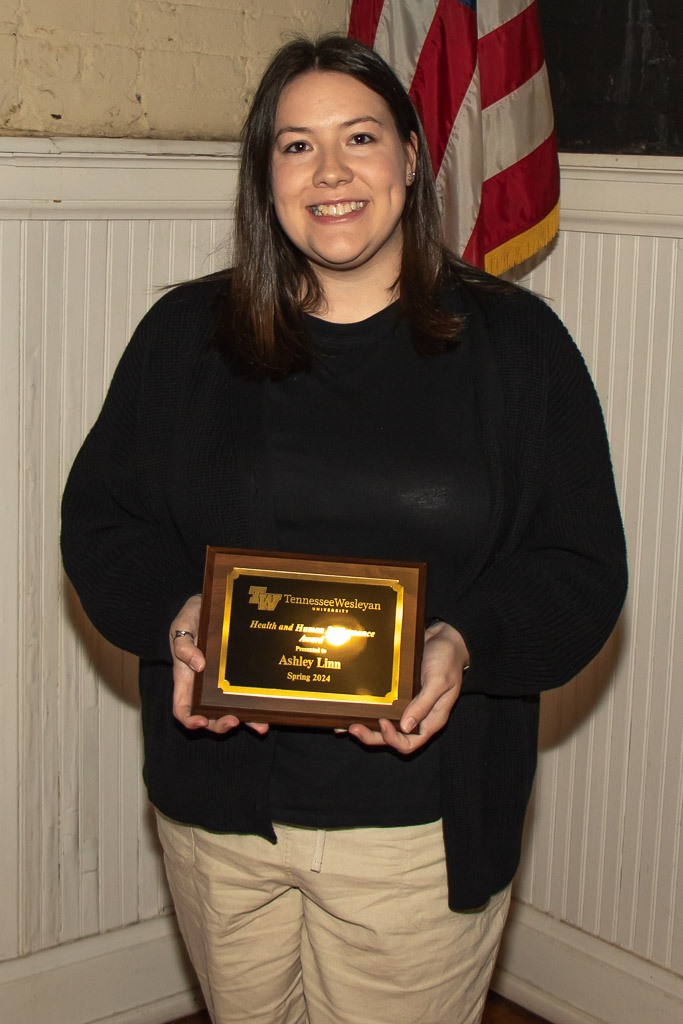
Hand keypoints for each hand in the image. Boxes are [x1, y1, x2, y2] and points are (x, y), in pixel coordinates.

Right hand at [170, 595, 268, 735]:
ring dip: (244, 721)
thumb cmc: (190, 617)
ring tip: (259, 726)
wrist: (209, 605)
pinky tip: (268, 712)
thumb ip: (183, 646)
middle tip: (232, 721)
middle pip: (209, 716)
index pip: (183, 708)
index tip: (200, 720)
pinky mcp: (238, 677)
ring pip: (231, 710)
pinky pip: (246, 695)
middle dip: (219, 724)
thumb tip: (198, 665)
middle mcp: (204, 687)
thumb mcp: (180, 627)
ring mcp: (222, 684)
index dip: (189, 719)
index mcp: (186, 679)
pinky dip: (256, 707)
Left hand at [348, 620, 468, 752]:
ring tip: (348, 724)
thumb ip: (424, 704)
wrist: (444, 636)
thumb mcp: (439, 681)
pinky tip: (352, 711)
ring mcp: (407, 706)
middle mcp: (418, 717)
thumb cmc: (447, 658)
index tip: (383, 722)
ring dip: (367, 728)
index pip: (411, 742)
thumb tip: (406, 727)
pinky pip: (382, 708)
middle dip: (372, 736)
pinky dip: (368, 712)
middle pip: (393, 738)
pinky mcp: (399, 695)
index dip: (394, 738)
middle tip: (354, 728)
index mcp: (431, 719)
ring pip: (385, 726)